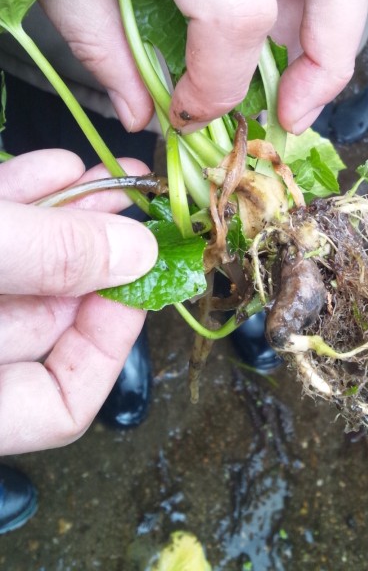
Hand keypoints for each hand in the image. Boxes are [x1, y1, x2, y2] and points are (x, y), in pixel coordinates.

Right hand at [0, 150, 157, 453]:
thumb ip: (50, 256)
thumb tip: (139, 253)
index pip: (60, 405)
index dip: (109, 342)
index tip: (139, 277)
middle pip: (48, 317)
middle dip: (97, 252)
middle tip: (137, 204)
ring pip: (23, 269)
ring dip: (67, 217)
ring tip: (109, 175)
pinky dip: (22, 200)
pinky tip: (56, 167)